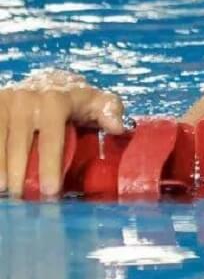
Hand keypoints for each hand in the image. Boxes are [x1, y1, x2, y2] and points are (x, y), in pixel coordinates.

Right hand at [0, 69, 124, 196]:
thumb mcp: (98, 100)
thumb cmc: (75, 98)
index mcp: (56, 100)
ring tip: (6, 192)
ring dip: (0, 169)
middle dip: (20, 175)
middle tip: (24, 199)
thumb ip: (111, 111)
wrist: (46, 79)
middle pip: (20, 145)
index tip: (50, 191)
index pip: (51, 138)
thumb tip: (118, 128)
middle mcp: (28, 99)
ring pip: (0, 141)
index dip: (50, 165)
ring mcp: (8, 101)